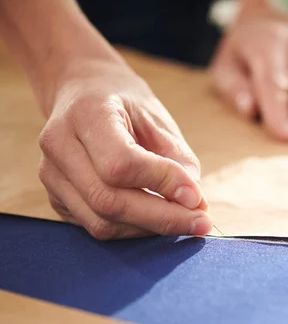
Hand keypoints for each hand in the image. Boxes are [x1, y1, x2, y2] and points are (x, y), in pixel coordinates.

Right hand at [37, 59, 211, 239]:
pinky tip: (157, 218)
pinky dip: (134, 229)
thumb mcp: (159, 119)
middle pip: (109, 201)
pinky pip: (97, 227)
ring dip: (150, 228)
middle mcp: (59, 145)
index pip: (120, 163)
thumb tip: (194, 204)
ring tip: (184, 219)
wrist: (83, 94)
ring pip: (102, 222)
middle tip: (201, 222)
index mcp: (87, 114)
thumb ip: (178, 159)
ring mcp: (51, 175)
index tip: (197, 197)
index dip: (162, 184)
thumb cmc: (127, 106)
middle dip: (162, 218)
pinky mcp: (55, 198)